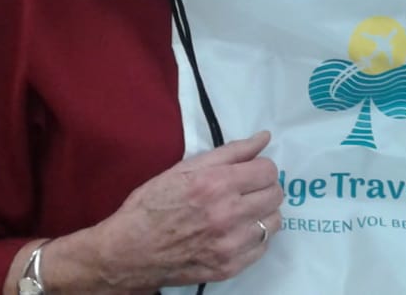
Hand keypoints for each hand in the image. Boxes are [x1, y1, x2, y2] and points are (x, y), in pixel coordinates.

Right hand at [86, 131, 283, 288]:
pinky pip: (263, 247)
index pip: (268, 170)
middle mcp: (228, 215)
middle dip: (263, 188)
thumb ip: (230, 152)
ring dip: (262, 213)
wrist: (129, 251)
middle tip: (245, 191)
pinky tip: (235, 232)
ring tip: (241, 212)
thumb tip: (264, 138)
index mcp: (216, 184)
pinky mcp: (230, 267)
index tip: (248, 172)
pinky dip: (254, 238)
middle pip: (276, 195)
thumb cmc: (153, 205)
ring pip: (274, 221)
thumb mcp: (185, 169)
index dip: (259, 168)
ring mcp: (230, 245)